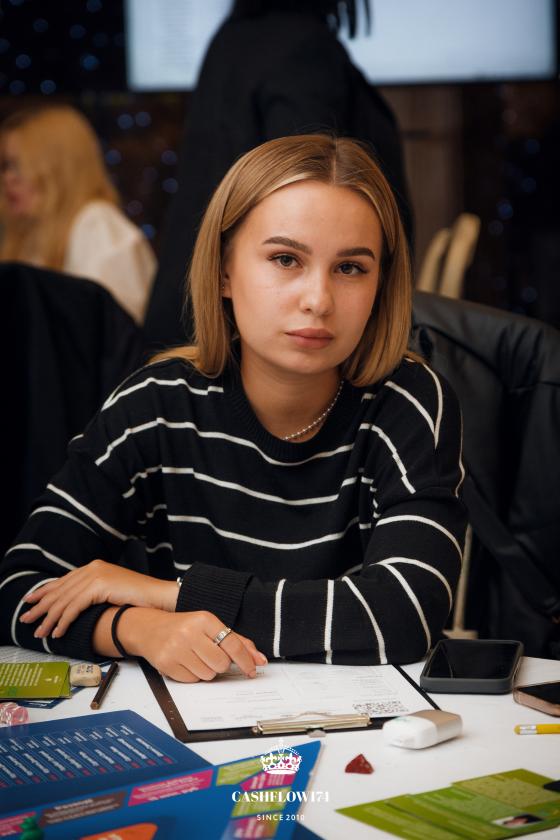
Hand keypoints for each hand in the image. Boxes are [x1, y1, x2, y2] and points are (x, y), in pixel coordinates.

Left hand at [19, 559, 176, 638]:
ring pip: (64, 599)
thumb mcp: (112, 592)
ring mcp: (96, 575)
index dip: (45, 591)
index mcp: (95, 567)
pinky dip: (64, 621)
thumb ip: (95, 593)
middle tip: (26, 619)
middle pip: (60, 589)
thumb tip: (76, 606)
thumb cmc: (140, 598)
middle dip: (41, 605)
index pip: (64, 580)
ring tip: (40, 632)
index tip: (31, 601)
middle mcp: (93, 568)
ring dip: (50, 618)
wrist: (159, 596)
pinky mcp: (99, 585)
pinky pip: (74, 606)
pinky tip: (57, 632)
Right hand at [119, 607, 267, 681]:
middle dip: (220, 664)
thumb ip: (236, 641)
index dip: (245, 660)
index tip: (252, 670)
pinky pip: (192, 680)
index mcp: (204, 619)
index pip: (232, 643)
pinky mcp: (166, 664)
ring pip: (208, 674)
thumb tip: (259, 659)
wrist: (148, 628)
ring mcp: (176, 649)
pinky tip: (185, 662)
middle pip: (221, 663)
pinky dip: (193, 675)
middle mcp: (189, 633)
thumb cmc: (184, 627)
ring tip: (196, 657)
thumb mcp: (209, 626)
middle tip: (210, 655)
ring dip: (206, 670)